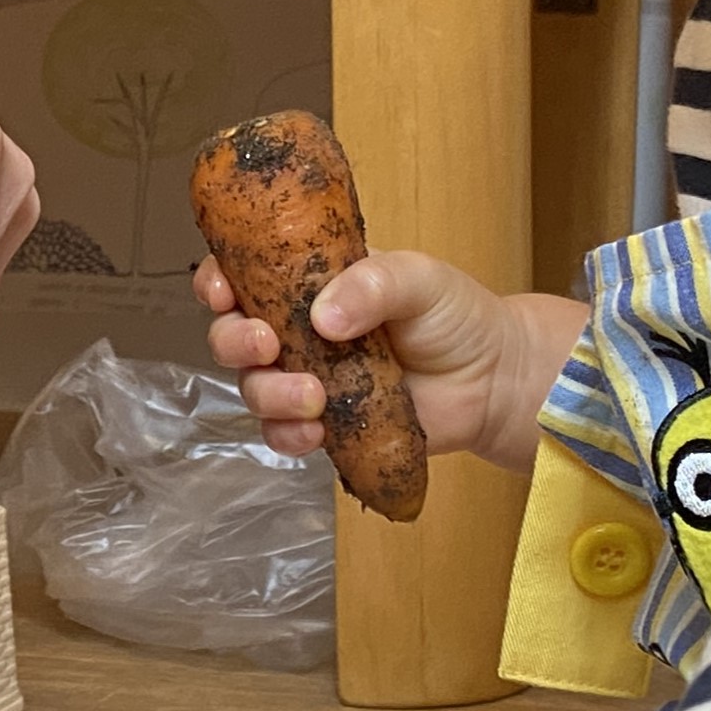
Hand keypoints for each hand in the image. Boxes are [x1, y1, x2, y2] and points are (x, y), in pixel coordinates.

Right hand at [197, 250, 586, 478]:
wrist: (493, 381)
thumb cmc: (456, 317)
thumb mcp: (420, 279)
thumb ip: (373, 284)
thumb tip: (324, 317)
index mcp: (310, 282)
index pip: (243, 274)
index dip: (217, 282)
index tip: (222, 291)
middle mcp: (298, 330)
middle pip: (233, 335)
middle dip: (234, 341)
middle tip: (267, 345)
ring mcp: (309, 379)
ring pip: (254, 388)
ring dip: (268, 394)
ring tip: (312, 398)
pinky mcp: (325, 425)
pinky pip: (283, 434)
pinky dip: (287, 435)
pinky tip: (314, 433)